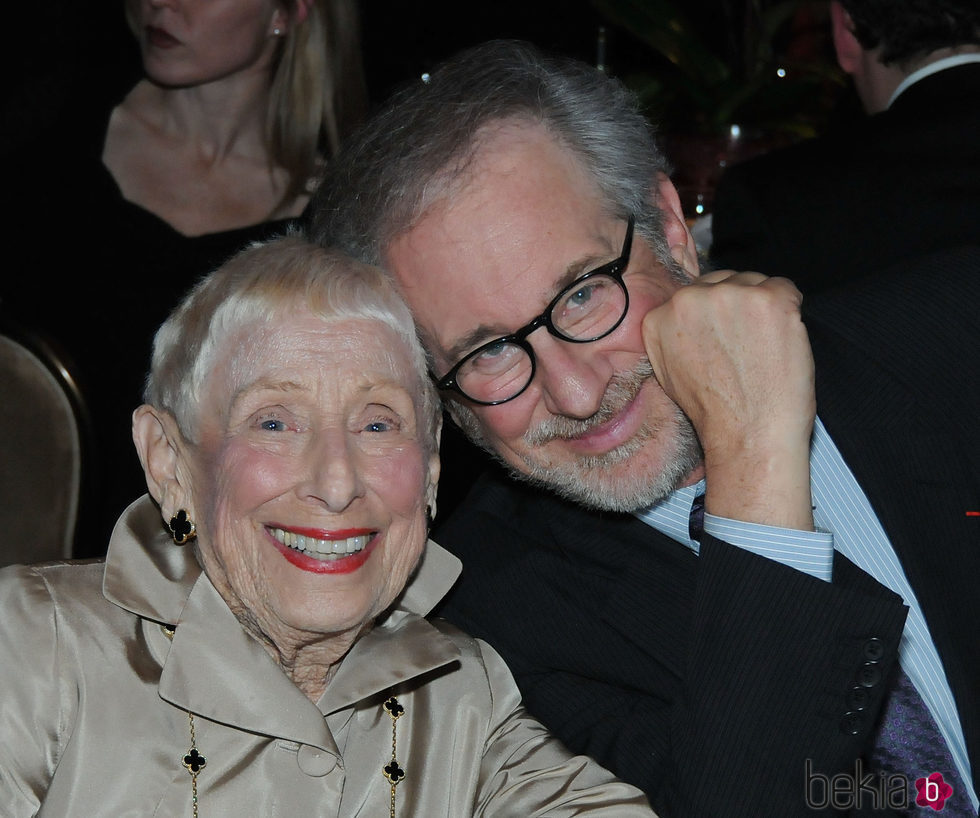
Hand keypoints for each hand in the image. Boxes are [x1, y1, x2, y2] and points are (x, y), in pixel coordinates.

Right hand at [642, 270, 815, 529]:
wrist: (748, 435)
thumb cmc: (714, 412)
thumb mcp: (669, 371)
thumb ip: (673, 334)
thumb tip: (690, 314)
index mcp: (659, 317)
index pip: (693, 294)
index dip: (713, 315)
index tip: (724, 337)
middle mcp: (689, 299)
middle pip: (722, 281)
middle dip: (736, 306)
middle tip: (747, 345)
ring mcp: (730, 295)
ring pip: (754, 282)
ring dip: (762, 308)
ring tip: (763, 348)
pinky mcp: (769, 299)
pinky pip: (785, 287)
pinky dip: (790, 310)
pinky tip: (781, 341)